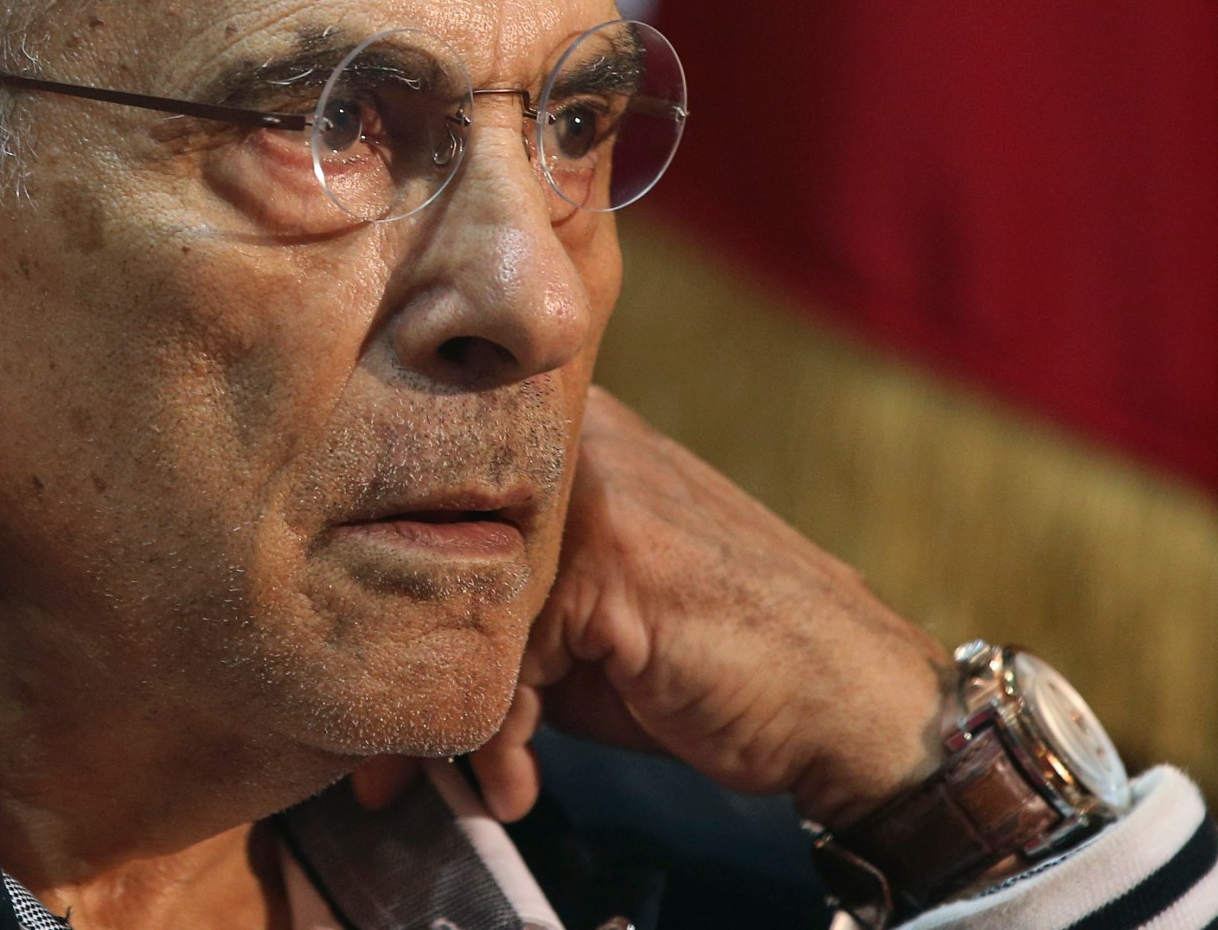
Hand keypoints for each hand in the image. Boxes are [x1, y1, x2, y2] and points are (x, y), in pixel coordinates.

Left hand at [361, 387, 950, 828]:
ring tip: (466, 787)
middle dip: (406, 677)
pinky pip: (507, 659)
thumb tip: (381, 658)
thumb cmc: (712, 662)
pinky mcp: (611, 555)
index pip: (432, 514)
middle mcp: (570, 439)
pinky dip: (502, 740)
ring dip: (449, 726)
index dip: (397, 619)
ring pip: (461, 613)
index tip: (370, 718)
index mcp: (561, 431)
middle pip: (433, 561)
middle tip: (378, 774)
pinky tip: (521, 786)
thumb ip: (498, 605)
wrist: (847, 699)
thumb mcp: (585, 623)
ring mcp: (594, 489)